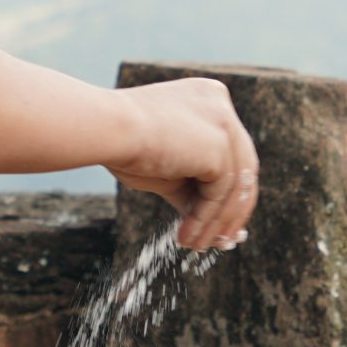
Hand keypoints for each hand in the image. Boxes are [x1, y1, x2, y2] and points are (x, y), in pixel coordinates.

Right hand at [109, 78, 259, 250]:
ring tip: (197, 246)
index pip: (230, 150)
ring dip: (217, 222)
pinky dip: (206, 220)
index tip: (220, 221)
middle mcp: (221, 104)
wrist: (104, 130)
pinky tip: (188, 237)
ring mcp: (224, 122)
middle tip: (221, 241)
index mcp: (208, 99)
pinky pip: (221, 193)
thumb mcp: (165, 168)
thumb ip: (190, 187)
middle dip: (232, 210)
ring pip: (234, 184)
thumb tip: (205, 220)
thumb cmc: (123, 146)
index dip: (228, 190)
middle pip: (241, 167)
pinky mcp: (221, 145)